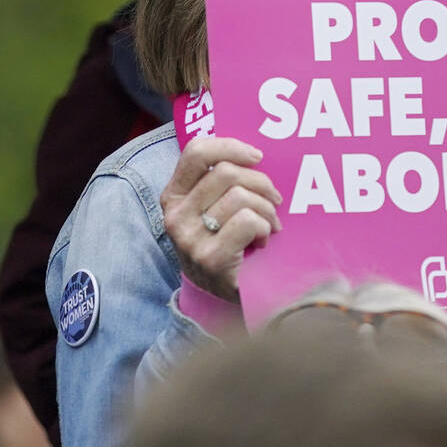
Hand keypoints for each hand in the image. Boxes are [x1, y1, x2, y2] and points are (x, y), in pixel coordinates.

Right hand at [159, 135, 282, 302]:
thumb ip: (219, 183)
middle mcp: (175, 216)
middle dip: (261, 183)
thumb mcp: (211, 210)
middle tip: (274, 200)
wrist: (222, 300)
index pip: (195, 152)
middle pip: (226, 172)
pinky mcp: (210, 258)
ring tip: (269, 225)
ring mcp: (190, 239)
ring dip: (266, 210)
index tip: (257, 156)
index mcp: (173, 197)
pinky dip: (264, 228)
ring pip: (241, 197)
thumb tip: (254, 155)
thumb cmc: (224, 245)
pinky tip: (262, 241)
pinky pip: (248, 221)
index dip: (230, 147)